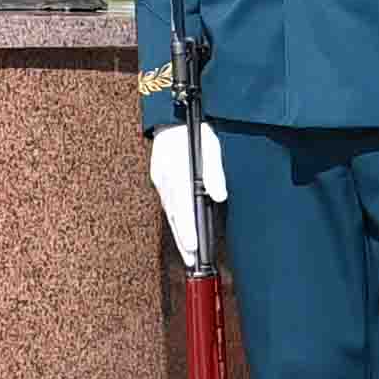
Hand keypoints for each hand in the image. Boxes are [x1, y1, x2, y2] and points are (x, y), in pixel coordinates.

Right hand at [148, 119, 223, 269]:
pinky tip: (181, 230)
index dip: (187, 229)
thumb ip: (214, 173)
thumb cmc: (193, 131)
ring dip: (179, 233)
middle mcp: (165, 180)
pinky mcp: (160, 180)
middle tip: (191, 262)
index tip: (193, 247)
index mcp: (177, 172)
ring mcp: (160, 181)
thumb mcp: (210, 147)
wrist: (171, 117)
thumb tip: (219, 196)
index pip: (182, 207)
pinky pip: (168, 205)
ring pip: (170, 213)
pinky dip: (175, 221)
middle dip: (182, 240)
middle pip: (174, 216)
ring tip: (188, 253)